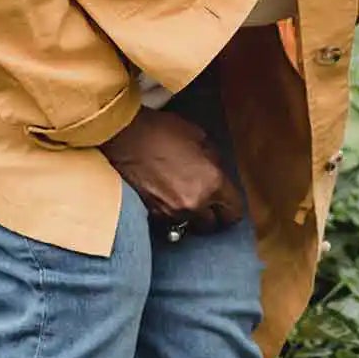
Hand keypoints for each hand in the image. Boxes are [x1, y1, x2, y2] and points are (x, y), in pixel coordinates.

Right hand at [99, 110, 243, 235]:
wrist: (125, 136)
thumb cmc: (162, 131)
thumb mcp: (199, 137)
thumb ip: (213, 159)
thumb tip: (216, 171)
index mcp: (212, 183)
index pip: (233, 211)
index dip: (232, 207)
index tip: (228, 203)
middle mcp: (195, 203)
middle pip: (212, 225)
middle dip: (213, 215)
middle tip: (209, 205)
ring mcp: (172, 212)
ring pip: (191, 226)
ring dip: (192, 217)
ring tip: (188, 202)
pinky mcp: (153, 214)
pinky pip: (171, 222)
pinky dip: (173, 215)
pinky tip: (170, 199)